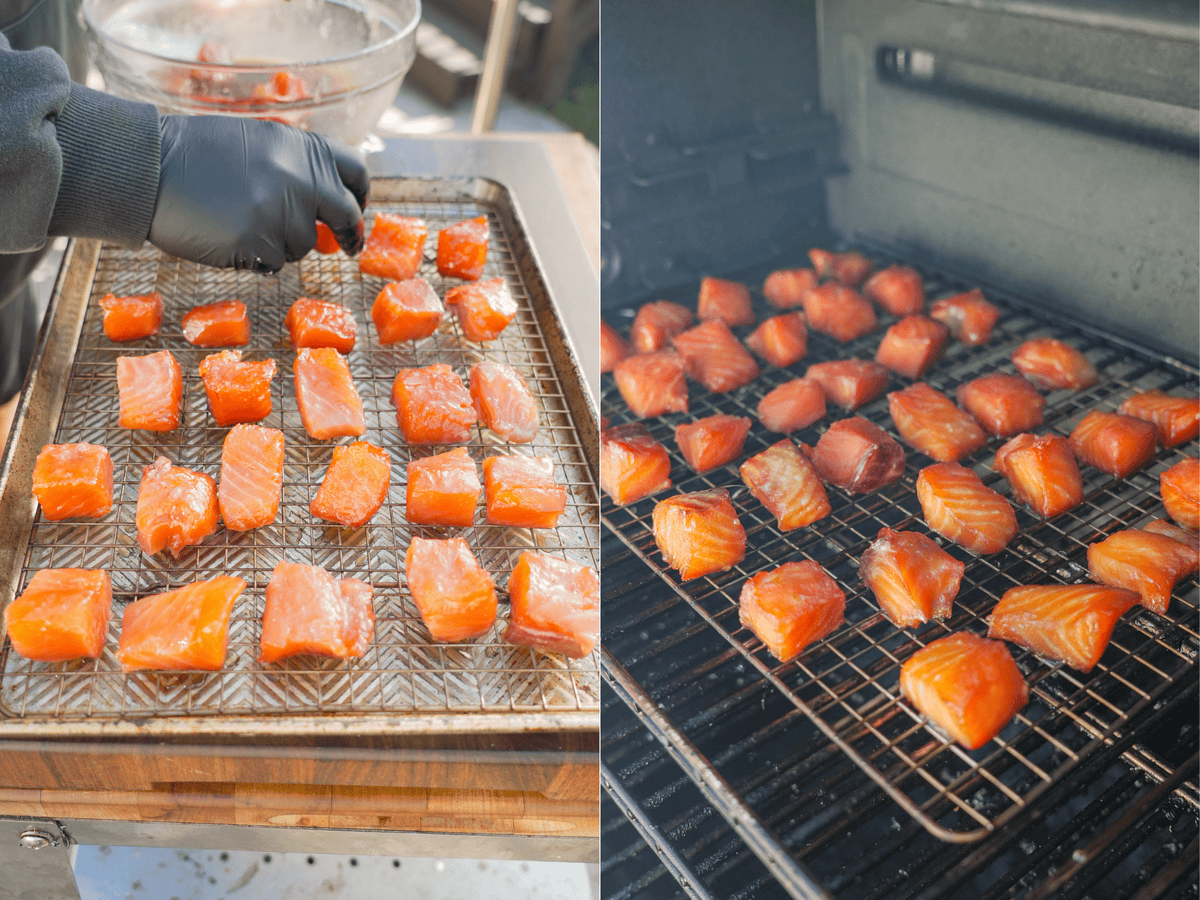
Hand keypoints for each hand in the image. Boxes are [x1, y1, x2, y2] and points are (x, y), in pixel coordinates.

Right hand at [148, 116, 369, 273]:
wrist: (149, 166)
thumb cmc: (194, 154)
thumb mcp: (257, 141)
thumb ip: (294, 164)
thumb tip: (326, 195)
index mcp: (301, 147)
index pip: (355, 171)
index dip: (359, 194)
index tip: (357, 209)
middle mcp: (300, 178)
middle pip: (345, 215)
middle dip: (349, 235)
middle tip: (347, 247)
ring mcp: (282, 211)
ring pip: (303, 245)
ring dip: (283, 244)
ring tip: (243, 224)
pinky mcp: (260, 242)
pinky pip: (273, 263)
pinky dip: (257, 259)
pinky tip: (230, 239)